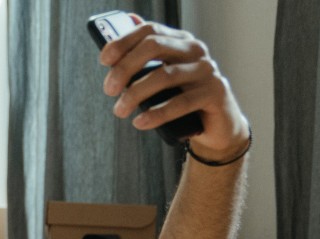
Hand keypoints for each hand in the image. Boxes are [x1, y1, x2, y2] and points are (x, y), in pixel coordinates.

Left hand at [98, 15, 249, 159]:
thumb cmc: (181, 99)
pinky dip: (157, 114)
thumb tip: (115, 43)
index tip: (104, 60)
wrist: (215, 126)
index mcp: (179, 41)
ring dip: (135, 94)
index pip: (149, 31)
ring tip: (119, 111)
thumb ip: (143, 62)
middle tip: (109, 90)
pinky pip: (181, 103)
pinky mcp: (215, 93)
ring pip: (165, 75)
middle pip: (154, 46)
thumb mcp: (160, 79)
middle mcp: (195, 50)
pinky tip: (140, 122)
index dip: (124, 42)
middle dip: (125, 67)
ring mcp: (207, 70)